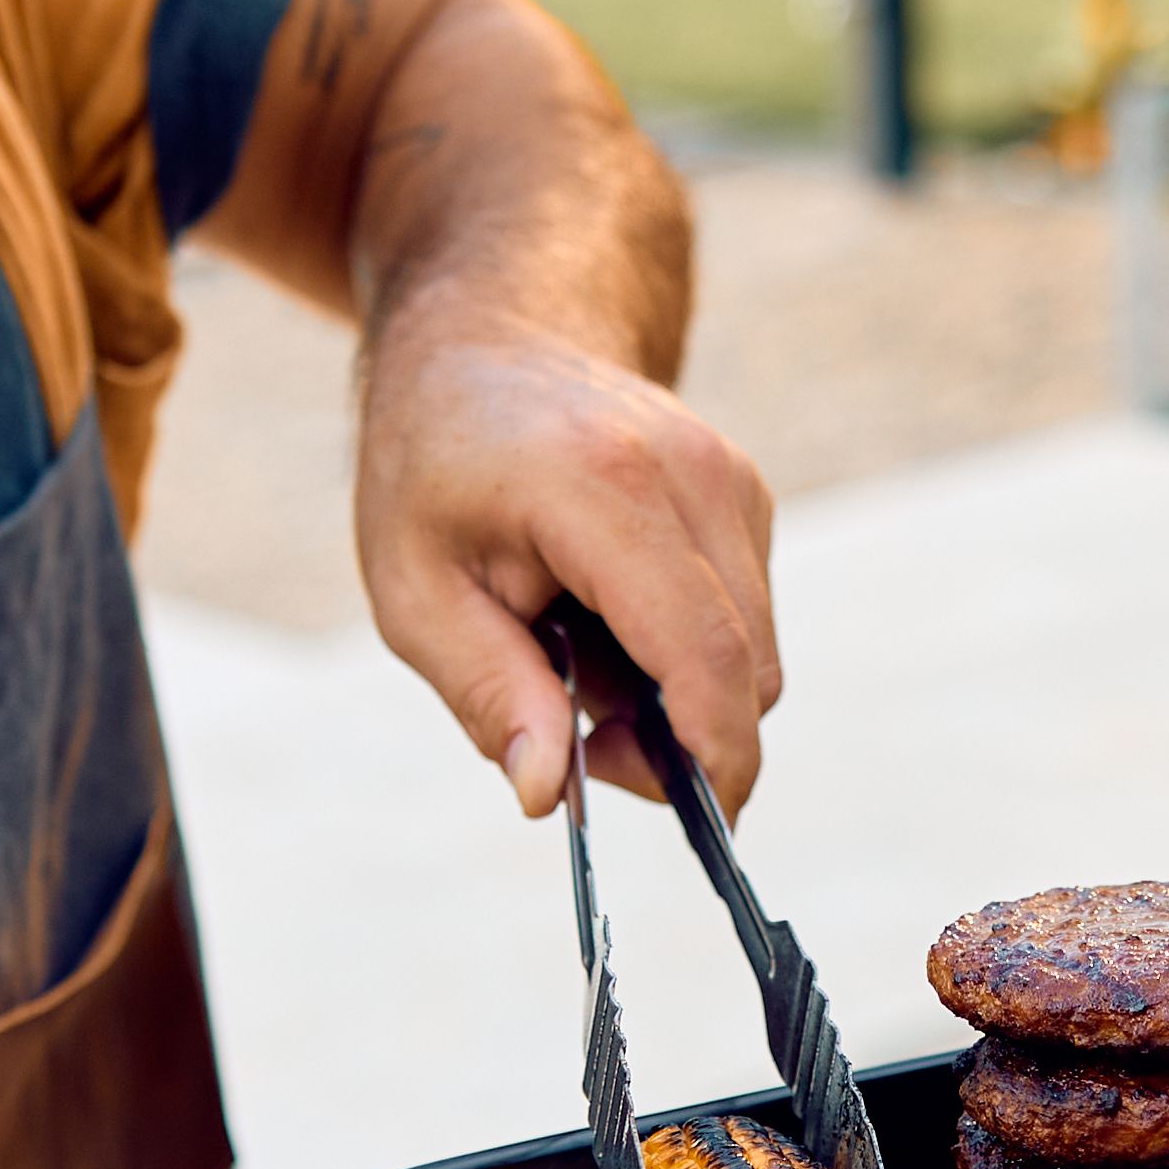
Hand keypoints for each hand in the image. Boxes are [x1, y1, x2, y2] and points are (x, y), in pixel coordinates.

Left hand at [355, 308, 781, 817]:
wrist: (485, 341)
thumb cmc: (433, 467)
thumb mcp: (413, 590)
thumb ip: (487, 693)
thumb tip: (547, 794)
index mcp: (603, 490)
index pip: (703, 653)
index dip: (711, 759)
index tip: (689, 827)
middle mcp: (692, 475)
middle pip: (746, 668)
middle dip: (681, 742)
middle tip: (580, 741)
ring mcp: (730, 479)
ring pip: (756, 652)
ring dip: (681, 696)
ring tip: (577, 660)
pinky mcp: (744, 495)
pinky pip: (747, 619)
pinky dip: (689, 652)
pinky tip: (609, 619)